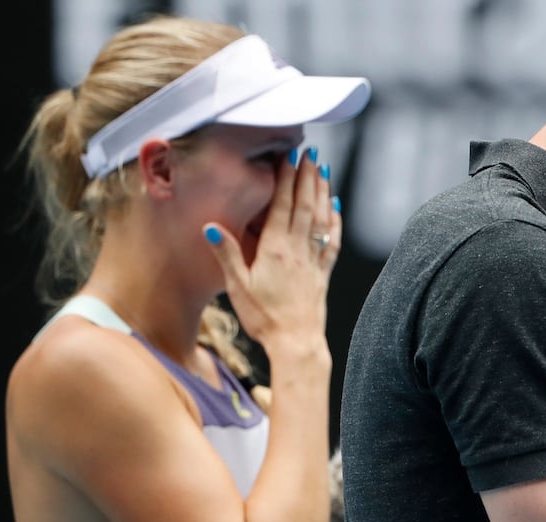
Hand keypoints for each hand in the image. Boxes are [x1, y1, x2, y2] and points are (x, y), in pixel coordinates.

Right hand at [203, 151, 340, 349]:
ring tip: (324, 170)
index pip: (282, 207)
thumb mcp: (237, 287)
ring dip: (322, 192)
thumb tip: (210, 226)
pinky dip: (334, 221)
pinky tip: (335, 207)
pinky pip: (331, 240)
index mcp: (275, 250)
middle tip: (310, 153)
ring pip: (320, 219)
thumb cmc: (263, 318)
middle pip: (304, 206)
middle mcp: (298, 251)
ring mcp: (313, 260)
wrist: (296, 343)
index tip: (289, 157)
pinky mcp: (323, 273)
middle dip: (307, 177)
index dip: (286, 180)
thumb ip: (226, 254)